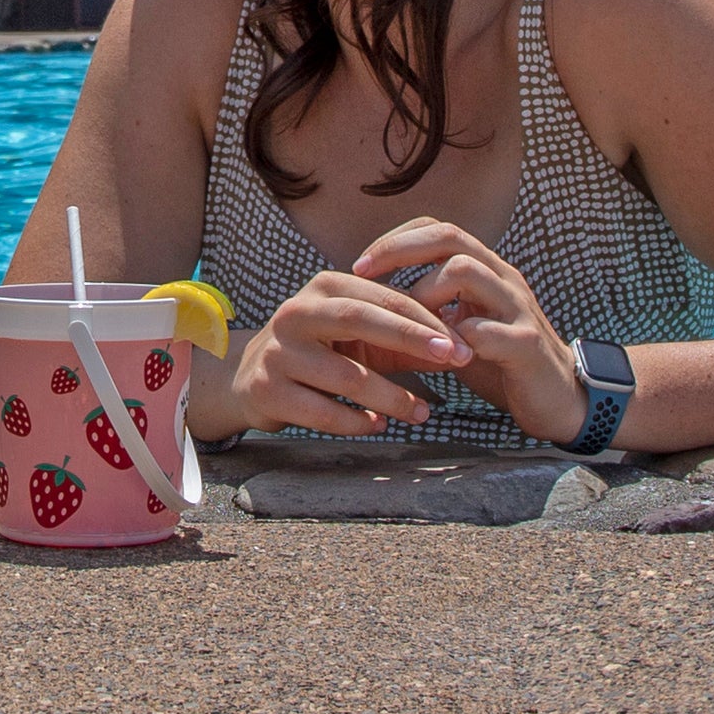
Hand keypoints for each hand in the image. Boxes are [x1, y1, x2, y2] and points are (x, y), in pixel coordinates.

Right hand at [217, 245, 482, 438]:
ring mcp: (279, 352)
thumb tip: (461, 351)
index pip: (383, 298)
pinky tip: (378, 426)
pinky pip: (323, 411)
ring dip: (392, 397)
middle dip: (411, 339)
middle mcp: (297, 312)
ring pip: (346, 375)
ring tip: (422, 413)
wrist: (253, 377)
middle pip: (360, 319)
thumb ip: (406, 342)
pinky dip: (358, 422)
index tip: (460, 343)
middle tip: (453, 359)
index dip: (424, 320)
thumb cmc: (323, 353)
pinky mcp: (267, 389)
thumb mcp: (363, 339)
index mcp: (324, 288)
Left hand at [347, 219, 588, 446]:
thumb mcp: (461, 329)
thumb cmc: (502, 363)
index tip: (362, 263)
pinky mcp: (527, 345)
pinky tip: (436, 356)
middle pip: (450, 237)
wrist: (561, 399)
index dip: (397, 238)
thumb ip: (431, 311)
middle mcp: (503, 280)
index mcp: (487, 272)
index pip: (439, 229)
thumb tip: (375, 304)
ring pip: (465, 272)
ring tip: (407, 323)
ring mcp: (517, 309)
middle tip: (363, 274)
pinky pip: (485, 331)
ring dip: (424, 294)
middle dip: (399, 250)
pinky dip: (454, 341)